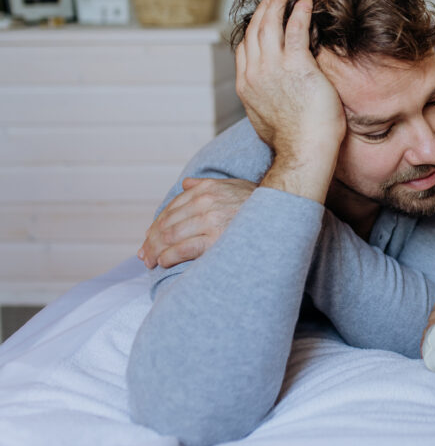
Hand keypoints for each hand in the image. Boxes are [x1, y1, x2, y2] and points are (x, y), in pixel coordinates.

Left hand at [138, 177, 255, 268]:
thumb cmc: (256, 203)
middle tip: (144, 255)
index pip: (172, 208)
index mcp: (206, 189)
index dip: (156, 224)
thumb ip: (206, 185)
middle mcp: (204, 202)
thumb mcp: (232, 185)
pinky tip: (163, 262)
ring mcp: (209, 221)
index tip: (149, 237)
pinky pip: (184, 249)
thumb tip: (186, 183)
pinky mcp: (215, 239)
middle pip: (167, 223)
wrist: (280, 213)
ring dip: (155, 250)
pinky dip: (169, 256)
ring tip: (150, 261)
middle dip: (151, 240)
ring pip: (171, 236)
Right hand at [235, 0, 345, 161]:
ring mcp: (274, 68)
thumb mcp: (267, 119)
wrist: (304, 150)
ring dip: (278, 4)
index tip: (261, 18)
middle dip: (263, 10)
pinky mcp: (297, 65)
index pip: (245, 49)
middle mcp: (255, 74)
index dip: (253, 29)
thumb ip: (264, 101)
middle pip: (255, 32)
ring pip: (271, 26)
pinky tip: (306, 1)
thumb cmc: (294, 142)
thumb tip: (270, 100)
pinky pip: (296, 29)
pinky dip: (300, 12)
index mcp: (246, 87)